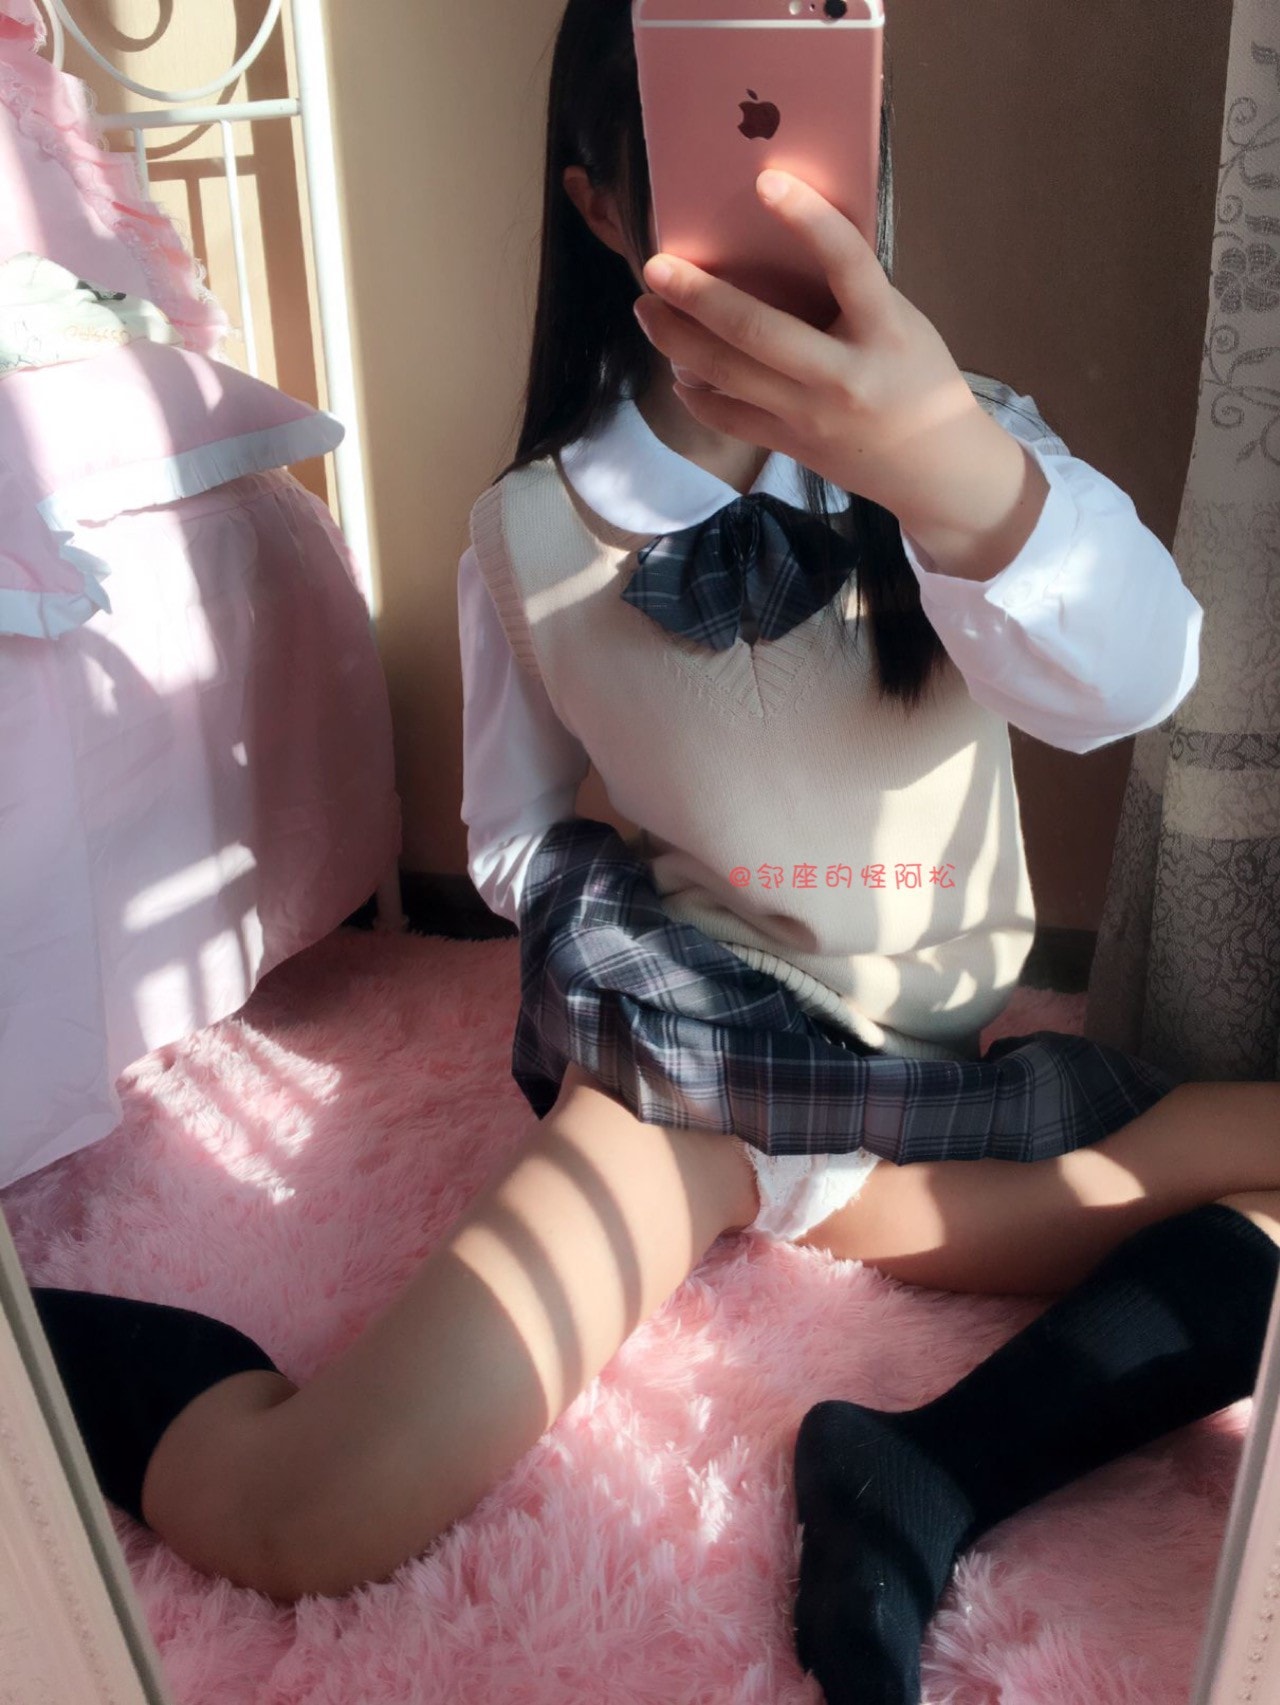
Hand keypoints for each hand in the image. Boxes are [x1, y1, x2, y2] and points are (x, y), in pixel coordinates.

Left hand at [632, 169, 1045, 579]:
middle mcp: (844, 376)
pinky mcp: (791, 446)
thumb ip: (853, 292)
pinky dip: (696, 391)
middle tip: (656, 266)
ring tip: (648, 310)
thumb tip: (782, 245)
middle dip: (697, 296)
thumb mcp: (902, 324)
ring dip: (677, 341)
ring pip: (729, 377)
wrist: (936, 469)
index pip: (847, 264)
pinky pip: (728, 418)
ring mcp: (811, 417)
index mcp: (885, 331)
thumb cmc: (918, 380)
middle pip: (757, 331)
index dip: (809, 219)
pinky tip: (677, 368)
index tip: (767, 181)